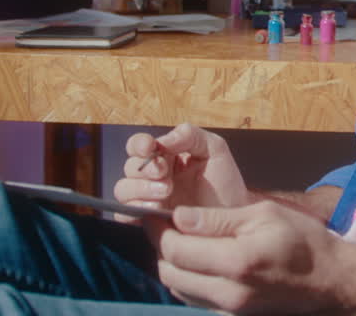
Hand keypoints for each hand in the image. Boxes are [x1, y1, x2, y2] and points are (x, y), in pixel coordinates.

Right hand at [113, 124, 253, 222]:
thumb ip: (190, 135)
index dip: (140, 144)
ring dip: (140, 188)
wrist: (233, 217)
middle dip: (145, 169)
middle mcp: (152, 175)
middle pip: (130, 166)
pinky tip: (154, 209)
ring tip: (165, 192)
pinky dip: (133, 210)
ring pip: (123, 189)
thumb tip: (163, 140)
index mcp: (165, 155)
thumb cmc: (224, 183)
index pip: (140, 144)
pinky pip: (124, 215)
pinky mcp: (146, 221)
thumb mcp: (214, 149)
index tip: (149, 148)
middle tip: (164, 175)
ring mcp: (147, 198)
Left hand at [148, 201, 355, 314]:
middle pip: (169, 273)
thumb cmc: (303, 241)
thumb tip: (180, 216)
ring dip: (172, 264)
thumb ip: (219, 218)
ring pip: (178, 289)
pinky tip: (199, 259)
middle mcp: (228, 292)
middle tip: (164, 224)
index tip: (155, 212)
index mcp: (237, 262)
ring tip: (181, 239)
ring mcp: (229, 310)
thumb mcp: (265, 215)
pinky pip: (195, 298)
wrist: (332, 281)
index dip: (159, 229)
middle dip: (160, 247)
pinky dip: (188, 279)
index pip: (176, 250)